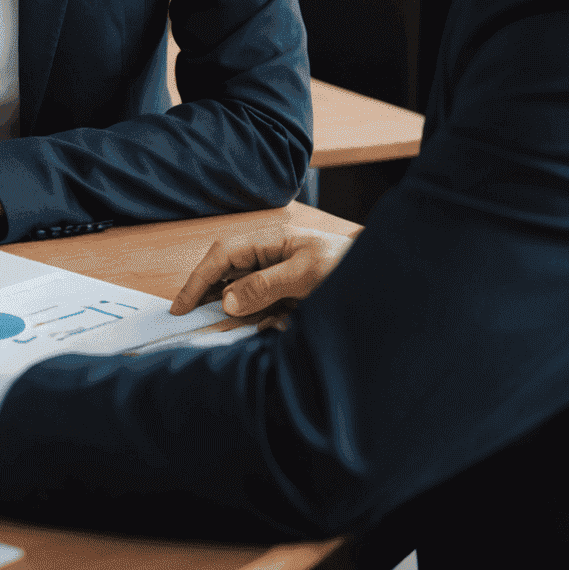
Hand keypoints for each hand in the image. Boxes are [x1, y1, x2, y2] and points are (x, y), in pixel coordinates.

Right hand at [170, 228, 353, 327]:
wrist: (386, 278)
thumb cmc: (347, 266)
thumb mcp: (306, 275)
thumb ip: (264, 286)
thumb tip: (227, 302)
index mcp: (268, 242)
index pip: (222, 257)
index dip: (198, 280)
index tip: (182, 306)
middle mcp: (269, 257)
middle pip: (228, 275)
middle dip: (213, 298)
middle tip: (194, 319)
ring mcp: (279, 277)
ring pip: (245, 296)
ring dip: (242, 314)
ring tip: (244, 325)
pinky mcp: (290, 297)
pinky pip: (265, 310)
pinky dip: (265, 322)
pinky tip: (279, 326)